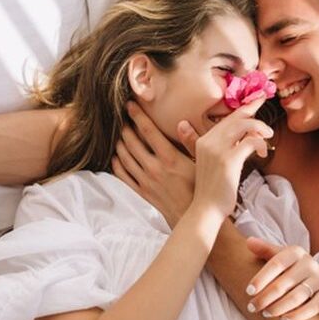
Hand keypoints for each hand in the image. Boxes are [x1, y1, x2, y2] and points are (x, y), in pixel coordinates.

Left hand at [112, 102, 196, 227]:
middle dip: (125, 127)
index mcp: (169, 158)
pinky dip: (117, 164)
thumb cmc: (202, 187)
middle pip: (132, 142)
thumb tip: (181, 122)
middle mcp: (154, 168)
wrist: (195, 215)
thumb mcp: (202, 163)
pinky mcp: (142, 191)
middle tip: (122, 117)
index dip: (138, 116)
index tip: (130, 105)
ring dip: (120, 143)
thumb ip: (192, 142)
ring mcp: (146, 181)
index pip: (148, 131)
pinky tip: (116, 157)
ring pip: (124, 157)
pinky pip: (123, 175)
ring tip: (119, 134)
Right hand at [191, 96, 272, 217]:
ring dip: (259, 127)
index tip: (256, 99)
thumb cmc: (212, 189)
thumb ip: (221, 148)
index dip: (242, 108)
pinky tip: (262, 152)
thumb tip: (239, 137)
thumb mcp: (211, 164)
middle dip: (253, 108)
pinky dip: (260, 143)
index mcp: (203, 141)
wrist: (205, 209)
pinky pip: (251, 141)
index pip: (226, 118)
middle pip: (235, 118)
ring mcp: (218, 150)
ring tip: (267, 135)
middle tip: (265, 102)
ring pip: (244, 125)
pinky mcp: (229, 160)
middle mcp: (208, 141)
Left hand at [245, 237, 318, 319]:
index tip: (248, 292)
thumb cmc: (289, 266)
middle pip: (284, 283)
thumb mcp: (278, 255)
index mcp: (296, 252)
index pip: (276, 264)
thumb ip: (264, 249)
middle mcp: (310, 263)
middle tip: (252, 307)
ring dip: (279, 308)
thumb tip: (249, 242)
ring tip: (265, 313)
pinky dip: (298, 315)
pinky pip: (314, 307)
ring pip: (298, 296)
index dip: (261, 278)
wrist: (313, 276)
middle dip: (265, 297)